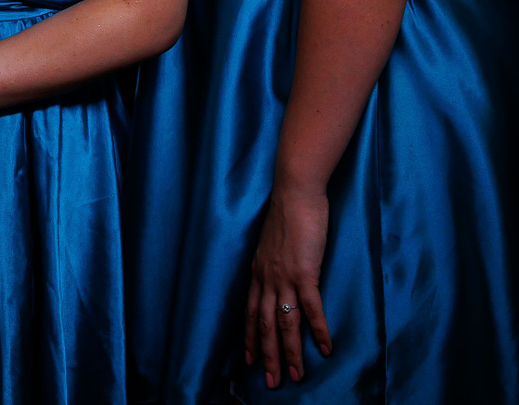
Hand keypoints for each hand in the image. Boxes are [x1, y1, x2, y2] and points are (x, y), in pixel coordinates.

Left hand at [244, 182, 332, 387]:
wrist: (294, 193)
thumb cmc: (287, 215)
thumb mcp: (272, 244)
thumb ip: (273, 263)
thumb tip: (281, 276)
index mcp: (258, 272)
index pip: (249, 312)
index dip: (249, 338)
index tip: (248, 360)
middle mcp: (266, 278)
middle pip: (263, 324)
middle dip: (267, 355)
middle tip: (270, 381)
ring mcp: (284, 276)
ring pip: (284, 322)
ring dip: (290, 351)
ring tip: (294, 376)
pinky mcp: (305, 272)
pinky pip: (311, 307)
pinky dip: (317, 330)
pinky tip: (325, 348)